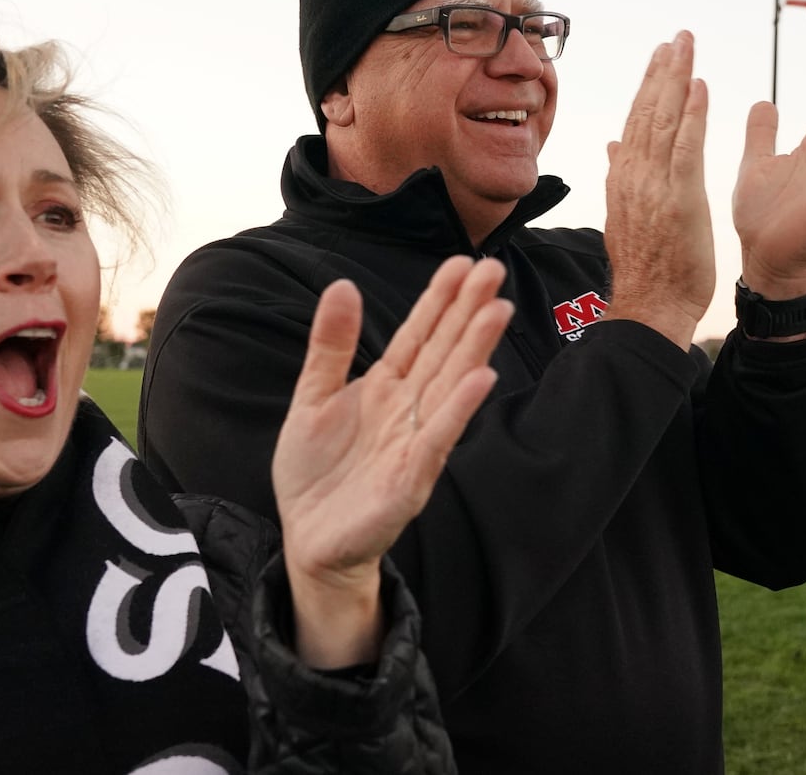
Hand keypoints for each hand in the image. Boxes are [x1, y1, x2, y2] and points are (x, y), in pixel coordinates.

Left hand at [273, 256, 511, 666]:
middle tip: (495, 269)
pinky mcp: (410, 479)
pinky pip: (437, 438)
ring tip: (498, 310)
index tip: (463, 262)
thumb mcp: (311, 398)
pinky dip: (459, 408)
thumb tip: (342, 285)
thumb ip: (330, 346)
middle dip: (468, 311)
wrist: (308, 542)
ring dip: (475, 349)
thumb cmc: (316, 473)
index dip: (440, 299)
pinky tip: (481, 378)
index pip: (419, 334)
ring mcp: (413, 442)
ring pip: (449, 387)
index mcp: (385, 387)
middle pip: (443, 351)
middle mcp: (407, 409)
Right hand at [601, 31, 714, 347]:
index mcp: (623, 179)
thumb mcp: (625, 216)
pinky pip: (686, 147)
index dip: (648, 86)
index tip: (660, 57)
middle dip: (663, 71)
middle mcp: (634, 176)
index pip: (635, 122)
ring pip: (664, 121)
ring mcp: (654, 185)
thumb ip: (619, 176)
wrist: (650, 306)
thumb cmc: (646, 269)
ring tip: (686, 46)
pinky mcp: (680, 198)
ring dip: (677, 79)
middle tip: (677, 37)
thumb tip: (612, 146)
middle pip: (648, 112)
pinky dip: (693, 114)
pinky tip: (701, 87)